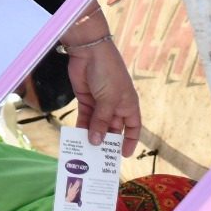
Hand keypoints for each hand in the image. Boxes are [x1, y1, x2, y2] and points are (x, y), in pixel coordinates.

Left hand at [67, 38, 141, 156]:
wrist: (89, 51)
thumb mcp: (108, 100)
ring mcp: (99, 103)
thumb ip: (102, 122)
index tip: (123, 155)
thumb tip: (97, 142)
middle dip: (107, 142)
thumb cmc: (108, 73)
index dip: (130, 141)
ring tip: (86, 152)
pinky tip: (76, 137)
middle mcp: (115, 105)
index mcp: (128, 105)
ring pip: (97, 125)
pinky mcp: (85, 99)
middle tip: (100, 159)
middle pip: (112, 129)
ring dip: (92, 136)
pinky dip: (81, 127)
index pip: (133, 127)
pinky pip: (84, 117)